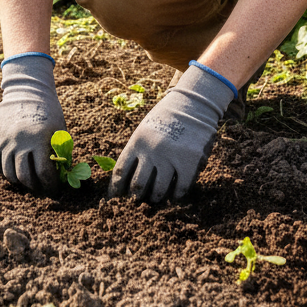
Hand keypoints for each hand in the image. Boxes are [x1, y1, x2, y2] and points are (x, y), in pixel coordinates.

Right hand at [0, 54, 65, 193]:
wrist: (27, 90)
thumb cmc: (48, 112)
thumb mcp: (59, 130)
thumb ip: (59, 153)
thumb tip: (63, 178)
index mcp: (39, 138)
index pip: (44, 173)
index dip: (51, 185)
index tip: (55, 189)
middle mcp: (19, 140)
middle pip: (24, 177)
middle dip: (35, 186)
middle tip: (41, 188)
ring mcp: (4, 139)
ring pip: (8, 172)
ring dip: (19, 180)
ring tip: (28, 179)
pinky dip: (5, 169)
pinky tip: (15, 169)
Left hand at [109, 65, 232, 202]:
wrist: (192, 104)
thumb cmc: (166, 118)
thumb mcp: (145, 129)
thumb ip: (137, 150)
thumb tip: (125, 178)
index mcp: (137, 141)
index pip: (120, 171)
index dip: (115, 189)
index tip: (114, 200)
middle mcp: (151, 151)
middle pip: (138, 185)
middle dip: (136, 198)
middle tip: (137, 202)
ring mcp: (170, 157)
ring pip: (158, 191)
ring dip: (155, 198)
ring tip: (155, 199)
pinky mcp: (188, 161)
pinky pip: (180, 188)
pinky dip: (176, 196)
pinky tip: (174, 196)